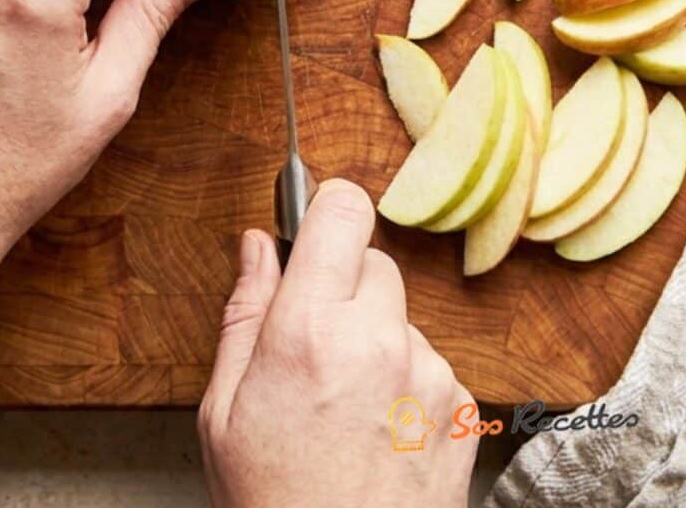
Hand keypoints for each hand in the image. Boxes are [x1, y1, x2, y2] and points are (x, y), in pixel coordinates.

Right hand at [199, 180, 477, 505]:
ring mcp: (429, 372)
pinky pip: (430, 359)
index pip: (344, 211)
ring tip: (346, 401)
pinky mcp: (462, 403)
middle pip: (372, 261)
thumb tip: (259, 243)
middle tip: (315, 341)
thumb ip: (244, 309)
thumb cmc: (271, 500)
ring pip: (402, 313)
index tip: (314, 222)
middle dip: (344, 285)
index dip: (327, 206)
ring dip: (377, 334)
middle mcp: (379, 340)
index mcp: (309, 331)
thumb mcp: (224, 408)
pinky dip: (408, 377)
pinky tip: (379, 426)